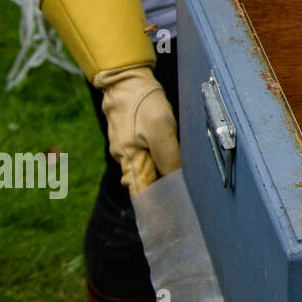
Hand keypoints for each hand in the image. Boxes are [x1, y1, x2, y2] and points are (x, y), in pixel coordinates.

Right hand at [95, 65, 180, 196]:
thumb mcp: (160, 129)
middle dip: (156, 198)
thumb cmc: (142, 103)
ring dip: (156, 182)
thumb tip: (175, 178)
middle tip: (176, 209)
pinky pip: (145, 157)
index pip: (141, 192)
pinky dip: (155, 166)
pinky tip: (167, 168)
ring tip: (175, 193)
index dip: (152, 207)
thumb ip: (167, 156)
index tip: (165, 221)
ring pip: (144, 171)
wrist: (127, 80)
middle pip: (142, 184)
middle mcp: (126, 156)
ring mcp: (128, 147)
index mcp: (129, 158)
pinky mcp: (133, 137)